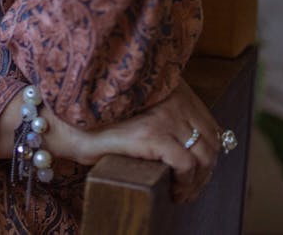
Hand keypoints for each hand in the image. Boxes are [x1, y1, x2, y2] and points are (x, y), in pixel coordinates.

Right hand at [67, 78, 220, 203]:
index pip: (210, 125)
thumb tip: (193, 145)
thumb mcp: (142, 111)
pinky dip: (184, 183)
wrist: (71, 123)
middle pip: (211, 141)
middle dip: (206, 172)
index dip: (210, 154)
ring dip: (197, 182)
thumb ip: (166, 115)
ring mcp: (164, 115)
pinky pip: (186, 164)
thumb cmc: (102, 120)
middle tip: (190, 190)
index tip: (199, 174)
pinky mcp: (152, 134)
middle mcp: (173, 98)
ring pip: (203, 156)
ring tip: (181, 195)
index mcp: (173, 88)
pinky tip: (173, 192)